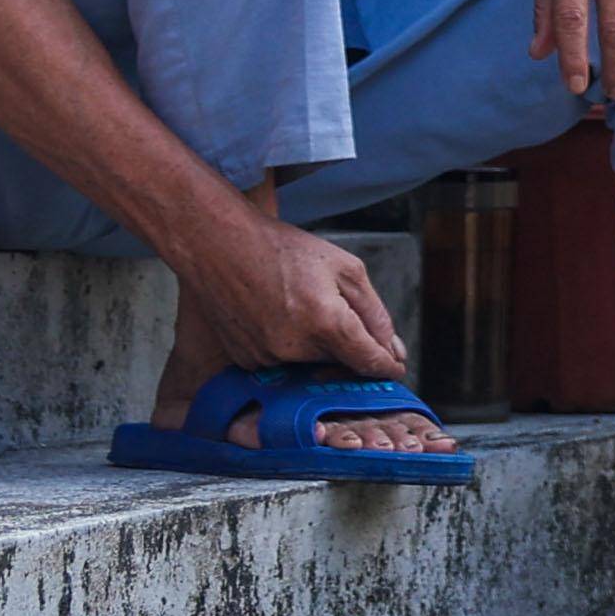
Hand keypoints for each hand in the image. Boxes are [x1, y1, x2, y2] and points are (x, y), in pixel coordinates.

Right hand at [167, 203, 409, 385]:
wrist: (219, 247)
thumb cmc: (284, 250)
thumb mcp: (345, 269)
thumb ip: (374, 312)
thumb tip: (392, 348)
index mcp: (327, 323)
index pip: (369, 362)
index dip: (387, 367)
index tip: (396, 368)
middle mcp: (296, 348)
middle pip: (341, 362)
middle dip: (349, 345)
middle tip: (338, 311)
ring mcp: (267, 357)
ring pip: (311, 364)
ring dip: (317, 345)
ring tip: (300, 305)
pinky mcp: (247, 360)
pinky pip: (283, 362)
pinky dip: (290, 346)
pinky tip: (279, 315)